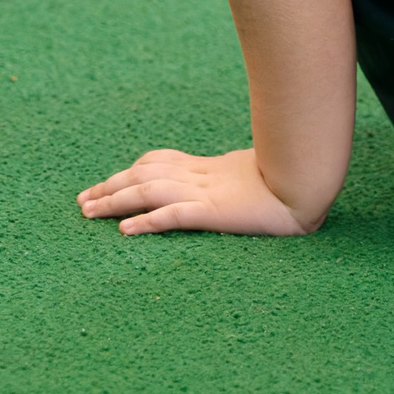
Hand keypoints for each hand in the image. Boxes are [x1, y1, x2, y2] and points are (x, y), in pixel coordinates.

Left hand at [78, 147, 322, 236]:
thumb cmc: (291, 178)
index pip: (160, 162)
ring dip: (115, 201)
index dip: (131, 171)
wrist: (310, 183)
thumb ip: (235, 179)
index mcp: (210, 167)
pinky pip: (172, 216)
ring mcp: (207, 193)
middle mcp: (202, 176)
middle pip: (144, 175)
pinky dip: (146, 222)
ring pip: (148, 192)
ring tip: (88, 212)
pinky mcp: (214, 212)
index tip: (110, 181)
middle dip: (111, 186)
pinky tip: (125, 231)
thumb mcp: (255, 175)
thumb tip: (230, 186)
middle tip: (83, 200)